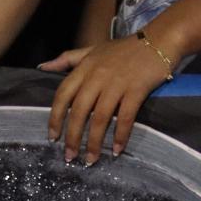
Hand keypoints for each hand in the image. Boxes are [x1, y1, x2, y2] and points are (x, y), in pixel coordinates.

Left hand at [44, 36, 171, 164]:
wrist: (158, 40)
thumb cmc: (124, 48)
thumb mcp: (92, 50)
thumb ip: (67, 59)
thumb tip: (41, 67)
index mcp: (85, 67)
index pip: (63, 94)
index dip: (56, 117)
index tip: (53, 138)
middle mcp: (98, 76)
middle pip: (79, 111)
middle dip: (72, 137)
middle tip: (69, 157)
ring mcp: (117, 83)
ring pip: (100, 117)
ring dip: (94, 142)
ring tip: (90, 160)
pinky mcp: (137, 89)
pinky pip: (125, 117)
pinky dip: (120, 135)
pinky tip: (116, 150)